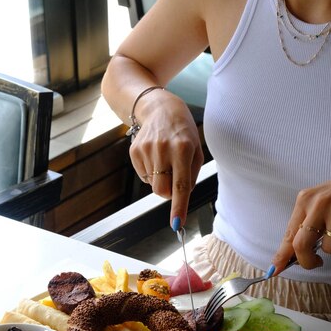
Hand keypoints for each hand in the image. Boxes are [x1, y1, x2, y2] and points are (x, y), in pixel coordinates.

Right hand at [129, 91, 203, 227]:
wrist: (158, 107)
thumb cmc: (183, 131)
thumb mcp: (196, 148)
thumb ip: (191, 174)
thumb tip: (181, 197)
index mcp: (182, 149)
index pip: (181, 185)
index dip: (178, 206)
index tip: (177, 224)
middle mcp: (162, 149)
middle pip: (162, 191)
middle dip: (169, 193)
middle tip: (175, 179)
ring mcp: (146, 150)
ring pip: (153, 184)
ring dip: (161, 180)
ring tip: (165, 159)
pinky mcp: (134, 151)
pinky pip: (144, 176)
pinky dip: (151, 172)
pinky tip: (155, 156)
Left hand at [271, 180, 330, 272]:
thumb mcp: (318, 203)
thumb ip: (305, 223)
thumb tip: (292, 253)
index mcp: (304, 200)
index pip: (288, 234)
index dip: (281, 255)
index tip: (275, 269)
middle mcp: (317, 203)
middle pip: (301, 245)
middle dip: (306, 261)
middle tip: (314, 263)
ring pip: (326, 247)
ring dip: (330, 248)